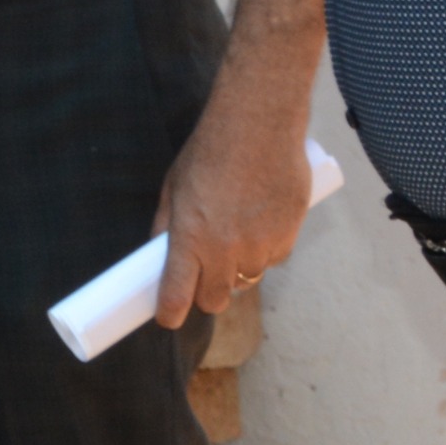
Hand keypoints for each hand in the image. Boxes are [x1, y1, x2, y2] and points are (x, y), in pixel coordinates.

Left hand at [154, 92, 318, 326]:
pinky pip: (273, 259)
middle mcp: (225, 250)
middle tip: (201, 277)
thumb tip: (157, 251)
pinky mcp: (288, 237)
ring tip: (233, 235)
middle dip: (206, 295)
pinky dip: (264, 251)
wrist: (258, 125)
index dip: (170, 313)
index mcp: (190, 238)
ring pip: (246, 280)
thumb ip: (166, 223)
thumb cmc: (209, 151)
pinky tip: (259, 223)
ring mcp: (260, 246)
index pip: (178, 294)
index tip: (166, 318)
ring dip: (237, 269)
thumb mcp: (174, 186)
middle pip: (215, 300)